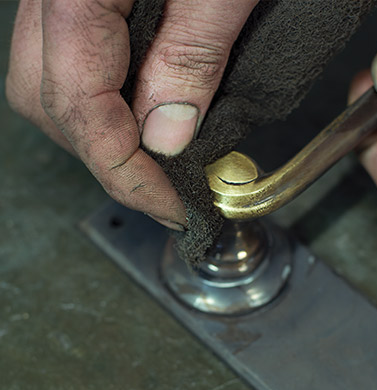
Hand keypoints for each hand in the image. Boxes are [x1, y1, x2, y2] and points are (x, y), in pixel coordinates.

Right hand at [6, 0, 257, 230]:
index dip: (130, 176)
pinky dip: (110, 100)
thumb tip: (168, 138)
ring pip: (55, 84)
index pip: (81, 109)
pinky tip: (149, 112)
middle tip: (167, 191)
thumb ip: (190, 56)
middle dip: (110, 162)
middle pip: (49, 103)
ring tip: (163, 161)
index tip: (175, 209)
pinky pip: (78, 60)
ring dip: (107, 134)